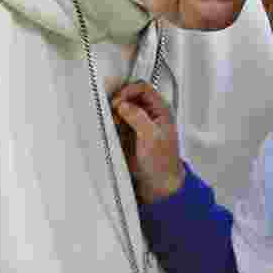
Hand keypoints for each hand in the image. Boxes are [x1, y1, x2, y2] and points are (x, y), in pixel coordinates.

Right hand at [111, 81, 184, 202]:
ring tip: (111, 123)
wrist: (159, 184)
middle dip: (118, 101)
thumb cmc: (163, 162)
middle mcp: (149, 114)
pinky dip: (111, 124)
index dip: (129, 91)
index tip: (118, 103)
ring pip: (121, 109)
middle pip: (130, 96)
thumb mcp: (151, 137)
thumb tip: (123, 104)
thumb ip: (138, 118)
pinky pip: (116, 123)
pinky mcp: (129, 135)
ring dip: (114, 113)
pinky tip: (110, 130)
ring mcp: (138, 124)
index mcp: (160, 110)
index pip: (143, 88)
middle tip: (111, 112)